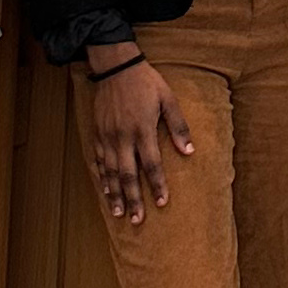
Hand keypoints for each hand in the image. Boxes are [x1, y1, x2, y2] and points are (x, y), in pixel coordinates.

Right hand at [83, 45, 193, 224]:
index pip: (151, 165)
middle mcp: (123, 137)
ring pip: (109, 172)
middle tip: (137, 220)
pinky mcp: (97, 133)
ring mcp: (107, 136)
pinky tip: (105, 190)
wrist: (116, 67)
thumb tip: (190, 152)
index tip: (162, 203)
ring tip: (119, 213)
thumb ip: (179, 127)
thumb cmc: (146, 83)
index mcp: (143, 130)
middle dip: (133, 199)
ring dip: (114, 194)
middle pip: (127, 175)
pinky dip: (101, 178)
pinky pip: (97, 160)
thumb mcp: (169, 100)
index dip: (157, 185)